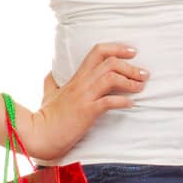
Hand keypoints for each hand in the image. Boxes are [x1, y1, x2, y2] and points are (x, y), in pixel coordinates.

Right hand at [16, 42, 151, 160]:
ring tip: (141, 87)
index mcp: (76, 77)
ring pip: (111, 78)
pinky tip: (131, 104)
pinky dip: (123, 101)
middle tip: (144, 74)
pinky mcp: (86, 112)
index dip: (117, 48)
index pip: (97, 51)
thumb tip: (51, 74)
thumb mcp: (48, 94)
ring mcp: (84, 97)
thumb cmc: (46, 116)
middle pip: (109, 62)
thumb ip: (52, 82)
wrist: (39, 134)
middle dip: (131, 66)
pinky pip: (108, 102)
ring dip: (130, 81)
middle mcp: (81, 83)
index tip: (132, 52)